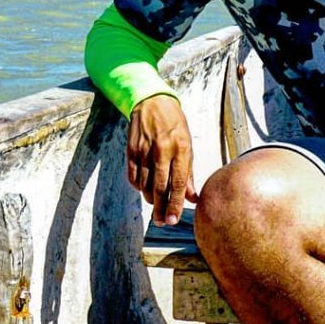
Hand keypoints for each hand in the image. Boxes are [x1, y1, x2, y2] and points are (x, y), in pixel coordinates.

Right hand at [127, 94, 197, 225]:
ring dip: (150, 199)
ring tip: (156, 205)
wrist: (152, 101)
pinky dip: (139, 187)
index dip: (176, 203)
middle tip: (162, 221)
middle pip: (159, 187)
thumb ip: (189, 173)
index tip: (173, 219)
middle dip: (161, 208)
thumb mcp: (187, 144)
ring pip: (145, 185)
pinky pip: (133, 177)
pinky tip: (145, 189)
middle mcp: (161, 149)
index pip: (178, 182)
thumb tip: (193, 198)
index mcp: (179, 148)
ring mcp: (144, 150)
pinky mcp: (131, 150)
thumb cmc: (174, 124)